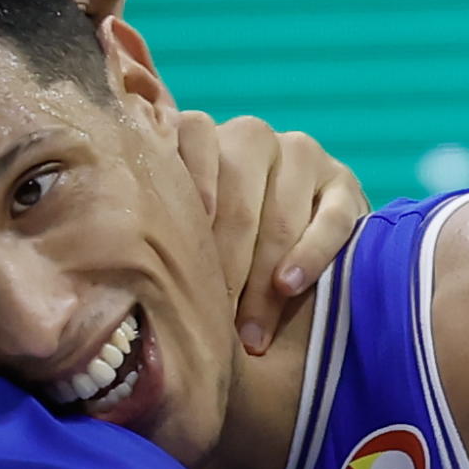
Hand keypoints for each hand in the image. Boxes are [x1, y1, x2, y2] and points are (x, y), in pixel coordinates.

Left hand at [177, 110, 366, 353]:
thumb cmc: (219, 254)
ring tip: (250, 331)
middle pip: (236, 198)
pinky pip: (331, 217)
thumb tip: (124, 257)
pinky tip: (289, 286)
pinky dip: (311, 254)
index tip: (179, 257)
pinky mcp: (344, 181)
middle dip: (225, 267)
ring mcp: (302, 154)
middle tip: (213, 321)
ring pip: (282, 213)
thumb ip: (165, 225)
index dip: (187, 203)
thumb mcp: (189, 234)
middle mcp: (252, 137)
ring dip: (264, 278)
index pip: (191, 143)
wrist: (293, 258)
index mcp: (204, 137)